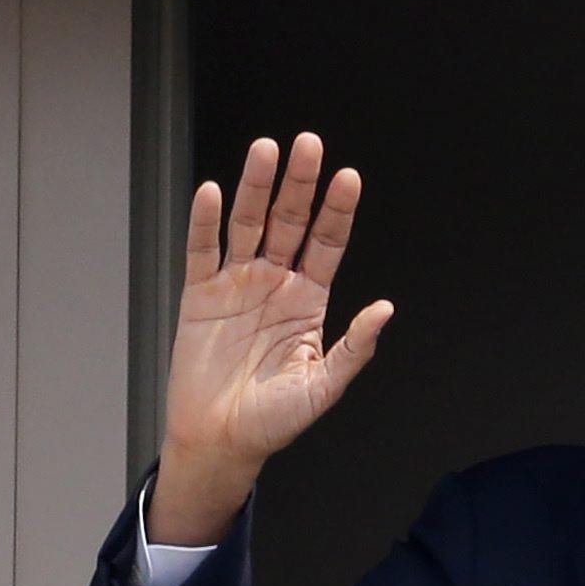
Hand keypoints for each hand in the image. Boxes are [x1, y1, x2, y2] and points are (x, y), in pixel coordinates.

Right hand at [149, 132, 394, 543]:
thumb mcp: (321, 388)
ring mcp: (237, 285)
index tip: (348, 178)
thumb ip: (353, 349)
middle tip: (307, 145)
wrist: (219, 441)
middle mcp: (274, 283)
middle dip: (299, 183)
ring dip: (255, 187)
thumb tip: (384, 311)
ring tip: (264, 151)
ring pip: (247, 224)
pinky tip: (214, 194)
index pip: (327, 242)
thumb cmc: (270, 420)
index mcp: (308, 300)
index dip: (337, 210)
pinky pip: (203, 251)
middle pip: (289, 220)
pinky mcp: (200, 295)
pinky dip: (206, 222)